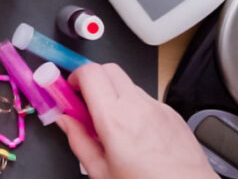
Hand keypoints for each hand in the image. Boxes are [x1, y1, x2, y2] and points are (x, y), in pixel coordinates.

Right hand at [59, 63, 215, 178]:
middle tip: (85, 104)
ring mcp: (158, 107)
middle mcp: (138, 106)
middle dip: (92, 80)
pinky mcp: (172, 113)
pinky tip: (135, 132)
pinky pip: (146, 99)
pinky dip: (134, 106)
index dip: (75, 78)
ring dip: (113, 94)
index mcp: (115, 120)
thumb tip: (65, 122)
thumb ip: (78, 141)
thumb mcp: (100, 172)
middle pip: (108, 68)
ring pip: (127, 83)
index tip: (69, 93)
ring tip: (111, 124)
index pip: (90, 72)